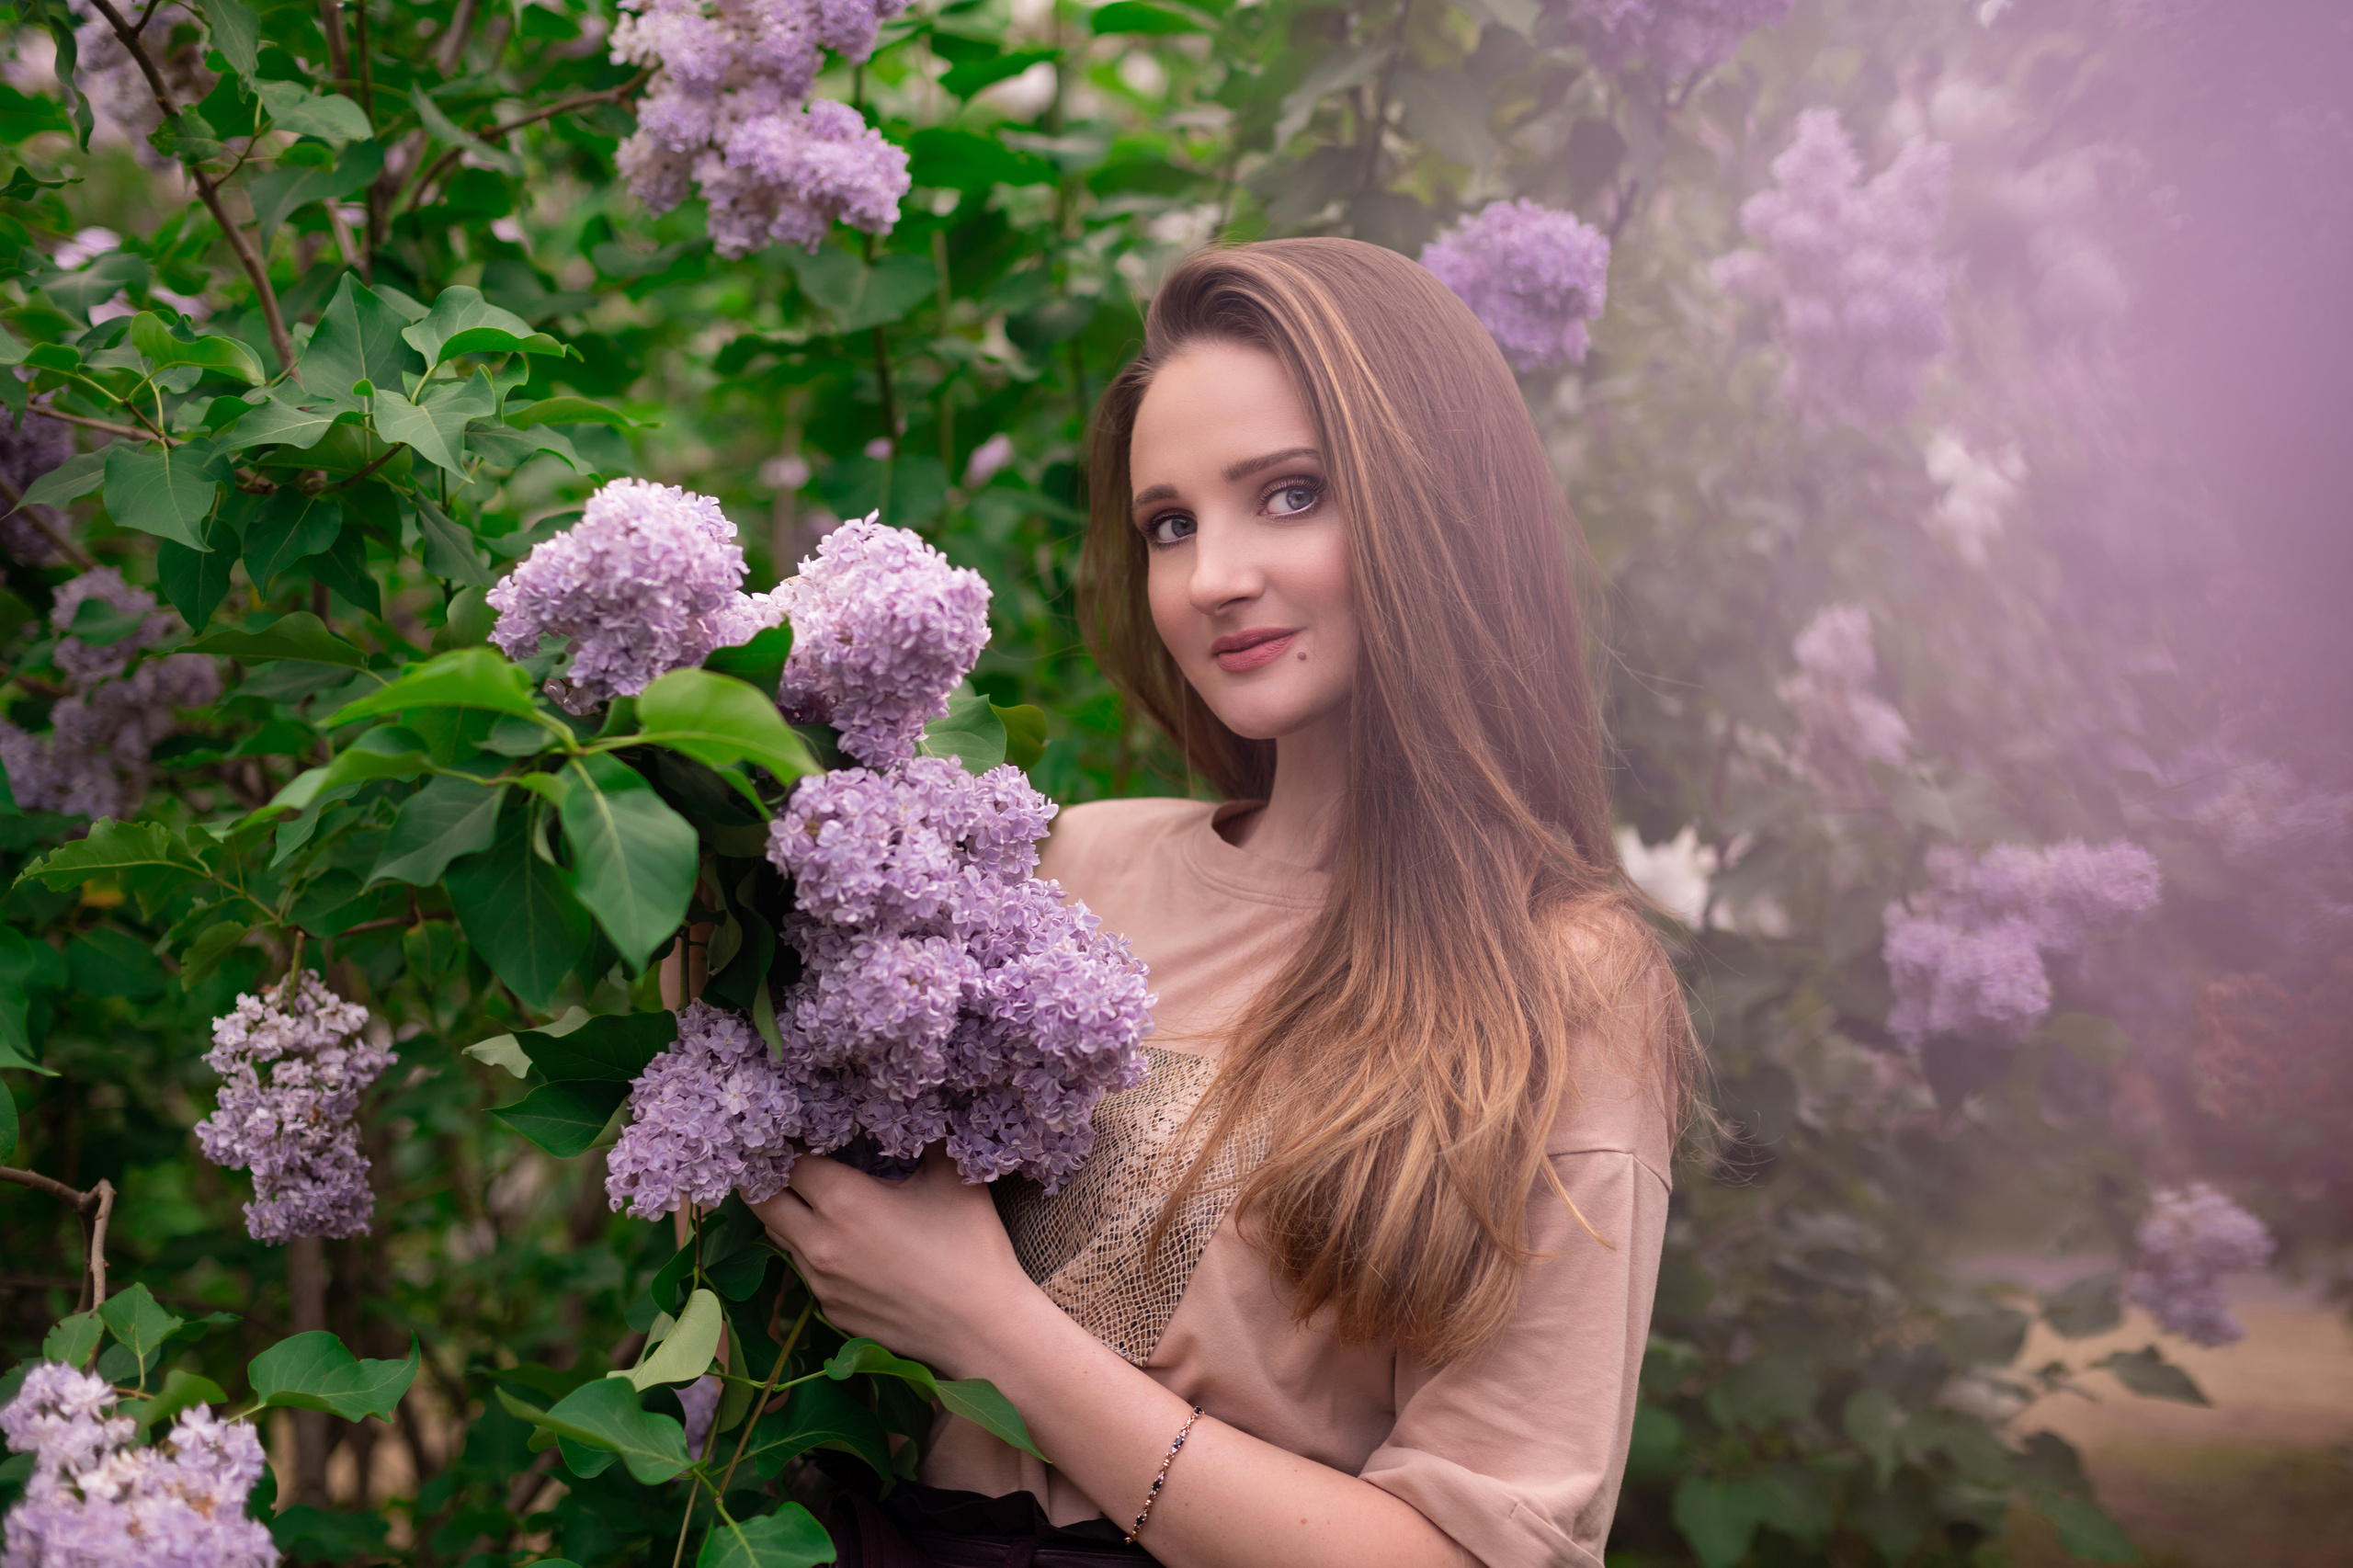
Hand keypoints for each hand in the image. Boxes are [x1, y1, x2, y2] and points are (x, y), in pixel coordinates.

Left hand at [748, 1146, 1037, 1376]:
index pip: (786, 1161)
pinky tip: (848, 1245)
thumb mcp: (953, 1177)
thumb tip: (914, 1108)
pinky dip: (814, 1252)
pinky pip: (807, 1272)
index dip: (790, 1142)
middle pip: (762, 1201)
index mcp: (841, 1201)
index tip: (802, 1130)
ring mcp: (820, 1283)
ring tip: (817, 1199)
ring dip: (790, 1215)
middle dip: (769, 1177)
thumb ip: (925, 1135)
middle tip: (791, 1161)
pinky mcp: (832, 1312)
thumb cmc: (970, 1247)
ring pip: (780, 1237)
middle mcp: (818, 1243)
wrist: (982, 1328)